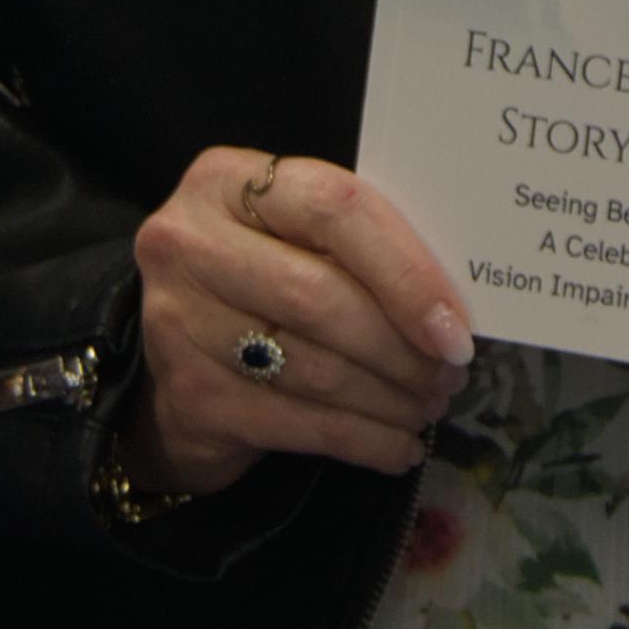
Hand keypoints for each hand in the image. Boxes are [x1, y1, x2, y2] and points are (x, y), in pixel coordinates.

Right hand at [123, 146, 473, 492]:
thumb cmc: (257, 283)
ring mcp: (178, 322)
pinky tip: (399, 445)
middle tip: (450, 373)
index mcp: (225, 182)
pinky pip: (300, 425)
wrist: (173, 360)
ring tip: (430, 403)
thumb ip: (354, 246)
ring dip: (391, 397)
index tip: (455, 327)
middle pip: (320, 297)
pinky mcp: (189, 396)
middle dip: (402, 346)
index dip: (404, 271)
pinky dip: (365, 441)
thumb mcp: (292, 238)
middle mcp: (188, 243)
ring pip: (315, 368)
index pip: (334, 210)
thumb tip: (454, 307)